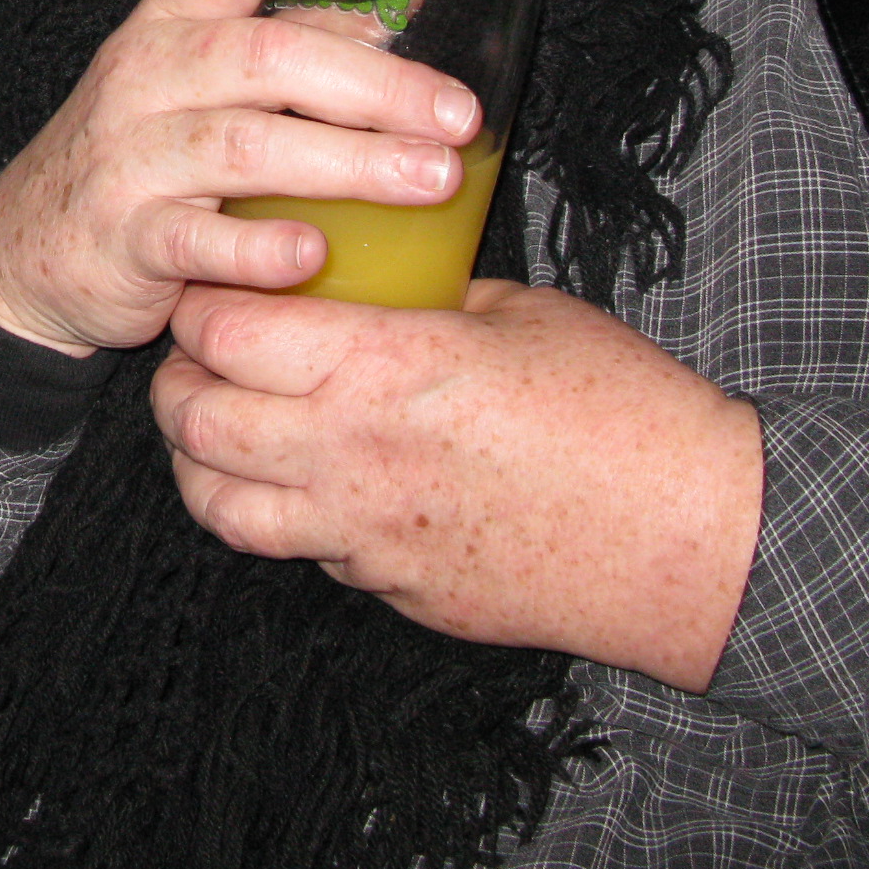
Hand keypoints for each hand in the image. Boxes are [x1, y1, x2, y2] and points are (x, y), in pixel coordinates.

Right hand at [0, 0, 485, 356]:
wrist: (27, 248)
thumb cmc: (142, 151)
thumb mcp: (199, 82)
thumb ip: (290, 45)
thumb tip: (403, 10)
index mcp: (169, 20)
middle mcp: (144, 75)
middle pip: (262, 56)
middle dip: (373, 83)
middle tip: (458, 114)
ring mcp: (128, 158)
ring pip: (242, 146)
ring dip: (348, 161)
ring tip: (431, 178)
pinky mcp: (124, 240)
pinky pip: (194, 241)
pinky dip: (257, 249)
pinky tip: (314, 254)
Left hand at [153, 280, 763, 692]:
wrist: (690, 540)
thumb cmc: (623, 412)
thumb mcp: (519, 311)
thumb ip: (427, 297)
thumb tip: (381, 280)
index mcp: (381, 365)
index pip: (225, 331)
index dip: (201, 302)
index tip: (211, 283)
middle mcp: (352, 454)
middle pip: (196, 420)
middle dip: (178, 380)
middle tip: (198, 354)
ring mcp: (364, 535)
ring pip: (218, 505)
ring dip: (201, 459)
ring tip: (219, 425)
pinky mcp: (391, 589)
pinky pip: (297, 551)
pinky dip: (276, 514)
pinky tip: (304, 482)